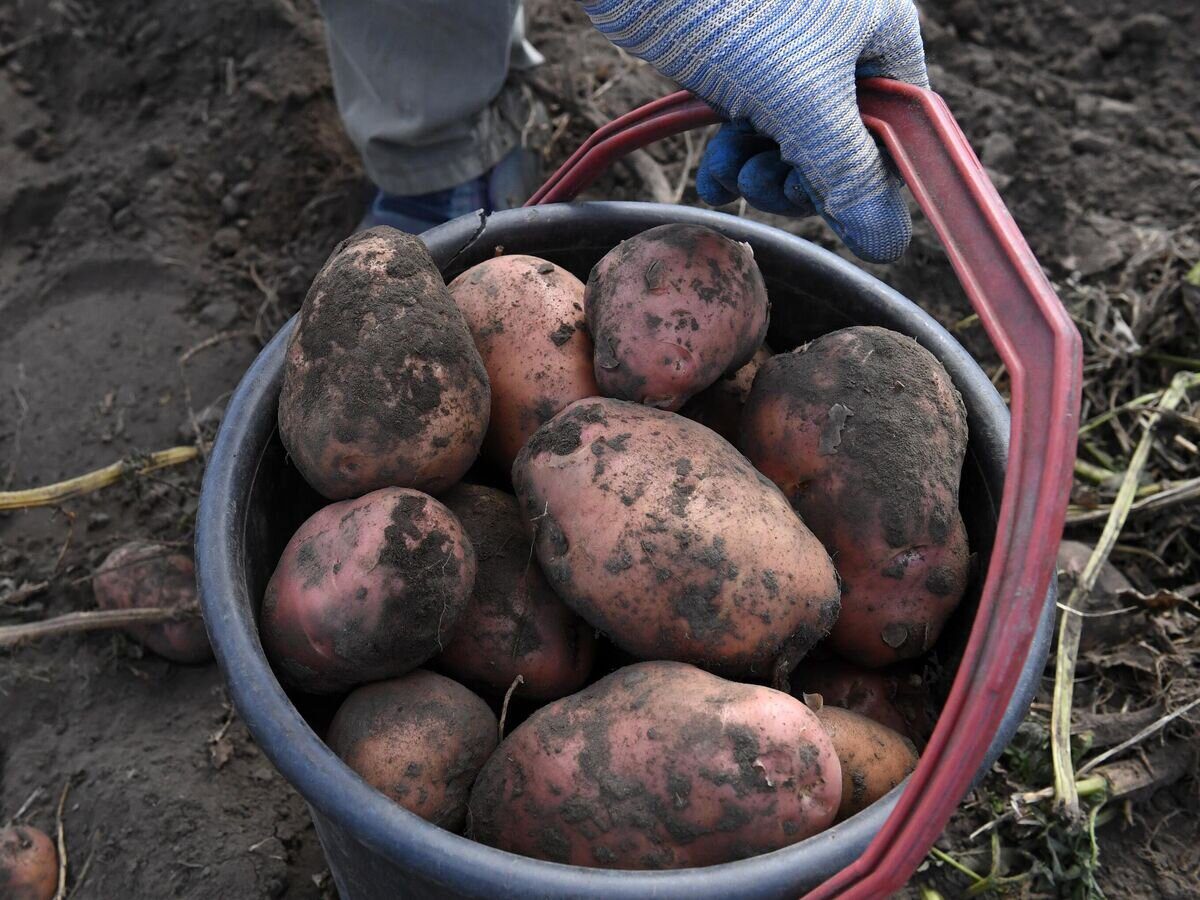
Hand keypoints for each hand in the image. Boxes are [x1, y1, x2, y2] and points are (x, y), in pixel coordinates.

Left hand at [582, 0, 928, 262]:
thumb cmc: (733, 10)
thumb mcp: (802, 102)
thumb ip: (847, 174)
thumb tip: (887, 240)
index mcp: (884, 36)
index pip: (896, 137)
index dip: (859, 184)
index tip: (812, 202)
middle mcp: (847, 43)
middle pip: (842, 146)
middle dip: (796, 180)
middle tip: (759, 183)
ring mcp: (793, 52)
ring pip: (792, 142)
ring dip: (759, 174)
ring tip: (727, 174)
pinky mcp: (744, 60)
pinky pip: (755, 126)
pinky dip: (734, 159)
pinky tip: (712, 179)